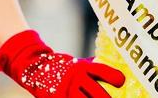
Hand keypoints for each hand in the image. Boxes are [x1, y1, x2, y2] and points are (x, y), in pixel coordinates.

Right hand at [0, 30, 124, 96]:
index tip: (122, 82)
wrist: (36, 67)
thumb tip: (117, 73)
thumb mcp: (80, 63)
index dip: (115, 77)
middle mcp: (77, 79)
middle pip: (98, 95)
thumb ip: (95, 68)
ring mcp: (66, 90)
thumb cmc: (65, 66)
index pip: (103, 71)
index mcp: (84, 67)